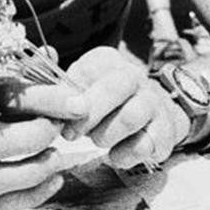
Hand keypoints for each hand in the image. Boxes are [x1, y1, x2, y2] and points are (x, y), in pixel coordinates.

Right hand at [0, 76, 89, 209]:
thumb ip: (12, 68)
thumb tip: (51, 55)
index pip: (2, 95)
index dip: (43, 98)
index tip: (77, 102)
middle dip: (35, 137)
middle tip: (62, 128)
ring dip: (31, 172)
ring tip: (58, 158)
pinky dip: (28, 195)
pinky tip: (54, 180)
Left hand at [58, 46, 188, 170]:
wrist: (151, 112)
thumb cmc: (101, 101)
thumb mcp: (78, 85)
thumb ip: (57, 79)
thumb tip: (45, 54)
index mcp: (108, 63)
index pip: (91, 70)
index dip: (74, 97)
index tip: (61, 117)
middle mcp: (136, 77)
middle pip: (117, 87)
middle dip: (90, 115)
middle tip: (71, 134)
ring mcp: (154, 104)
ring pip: (131, 116)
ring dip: (107, 135)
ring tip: (98, 140)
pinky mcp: (164, 132)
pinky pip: (145, 145)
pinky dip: (125, 155)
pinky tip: (115, 154)